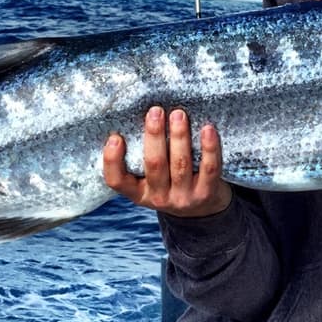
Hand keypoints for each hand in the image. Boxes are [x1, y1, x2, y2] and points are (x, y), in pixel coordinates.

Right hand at [102, 106, 232, 217]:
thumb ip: (141, 156)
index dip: (112, 160)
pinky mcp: (207, 193)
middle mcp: (159, 198)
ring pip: (180, 164)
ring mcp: (184, 198)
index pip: (117, 181)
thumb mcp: (149, 179)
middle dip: (154, 135)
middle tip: (155, 111)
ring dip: (179, 136)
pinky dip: (209, 148)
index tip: (115, 137)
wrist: (203, 210)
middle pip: (154, 164)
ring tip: (178, 114)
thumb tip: (136, 115)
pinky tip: (207, 129)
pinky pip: (209, 168)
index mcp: (138, 193)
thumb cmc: (170, 182)